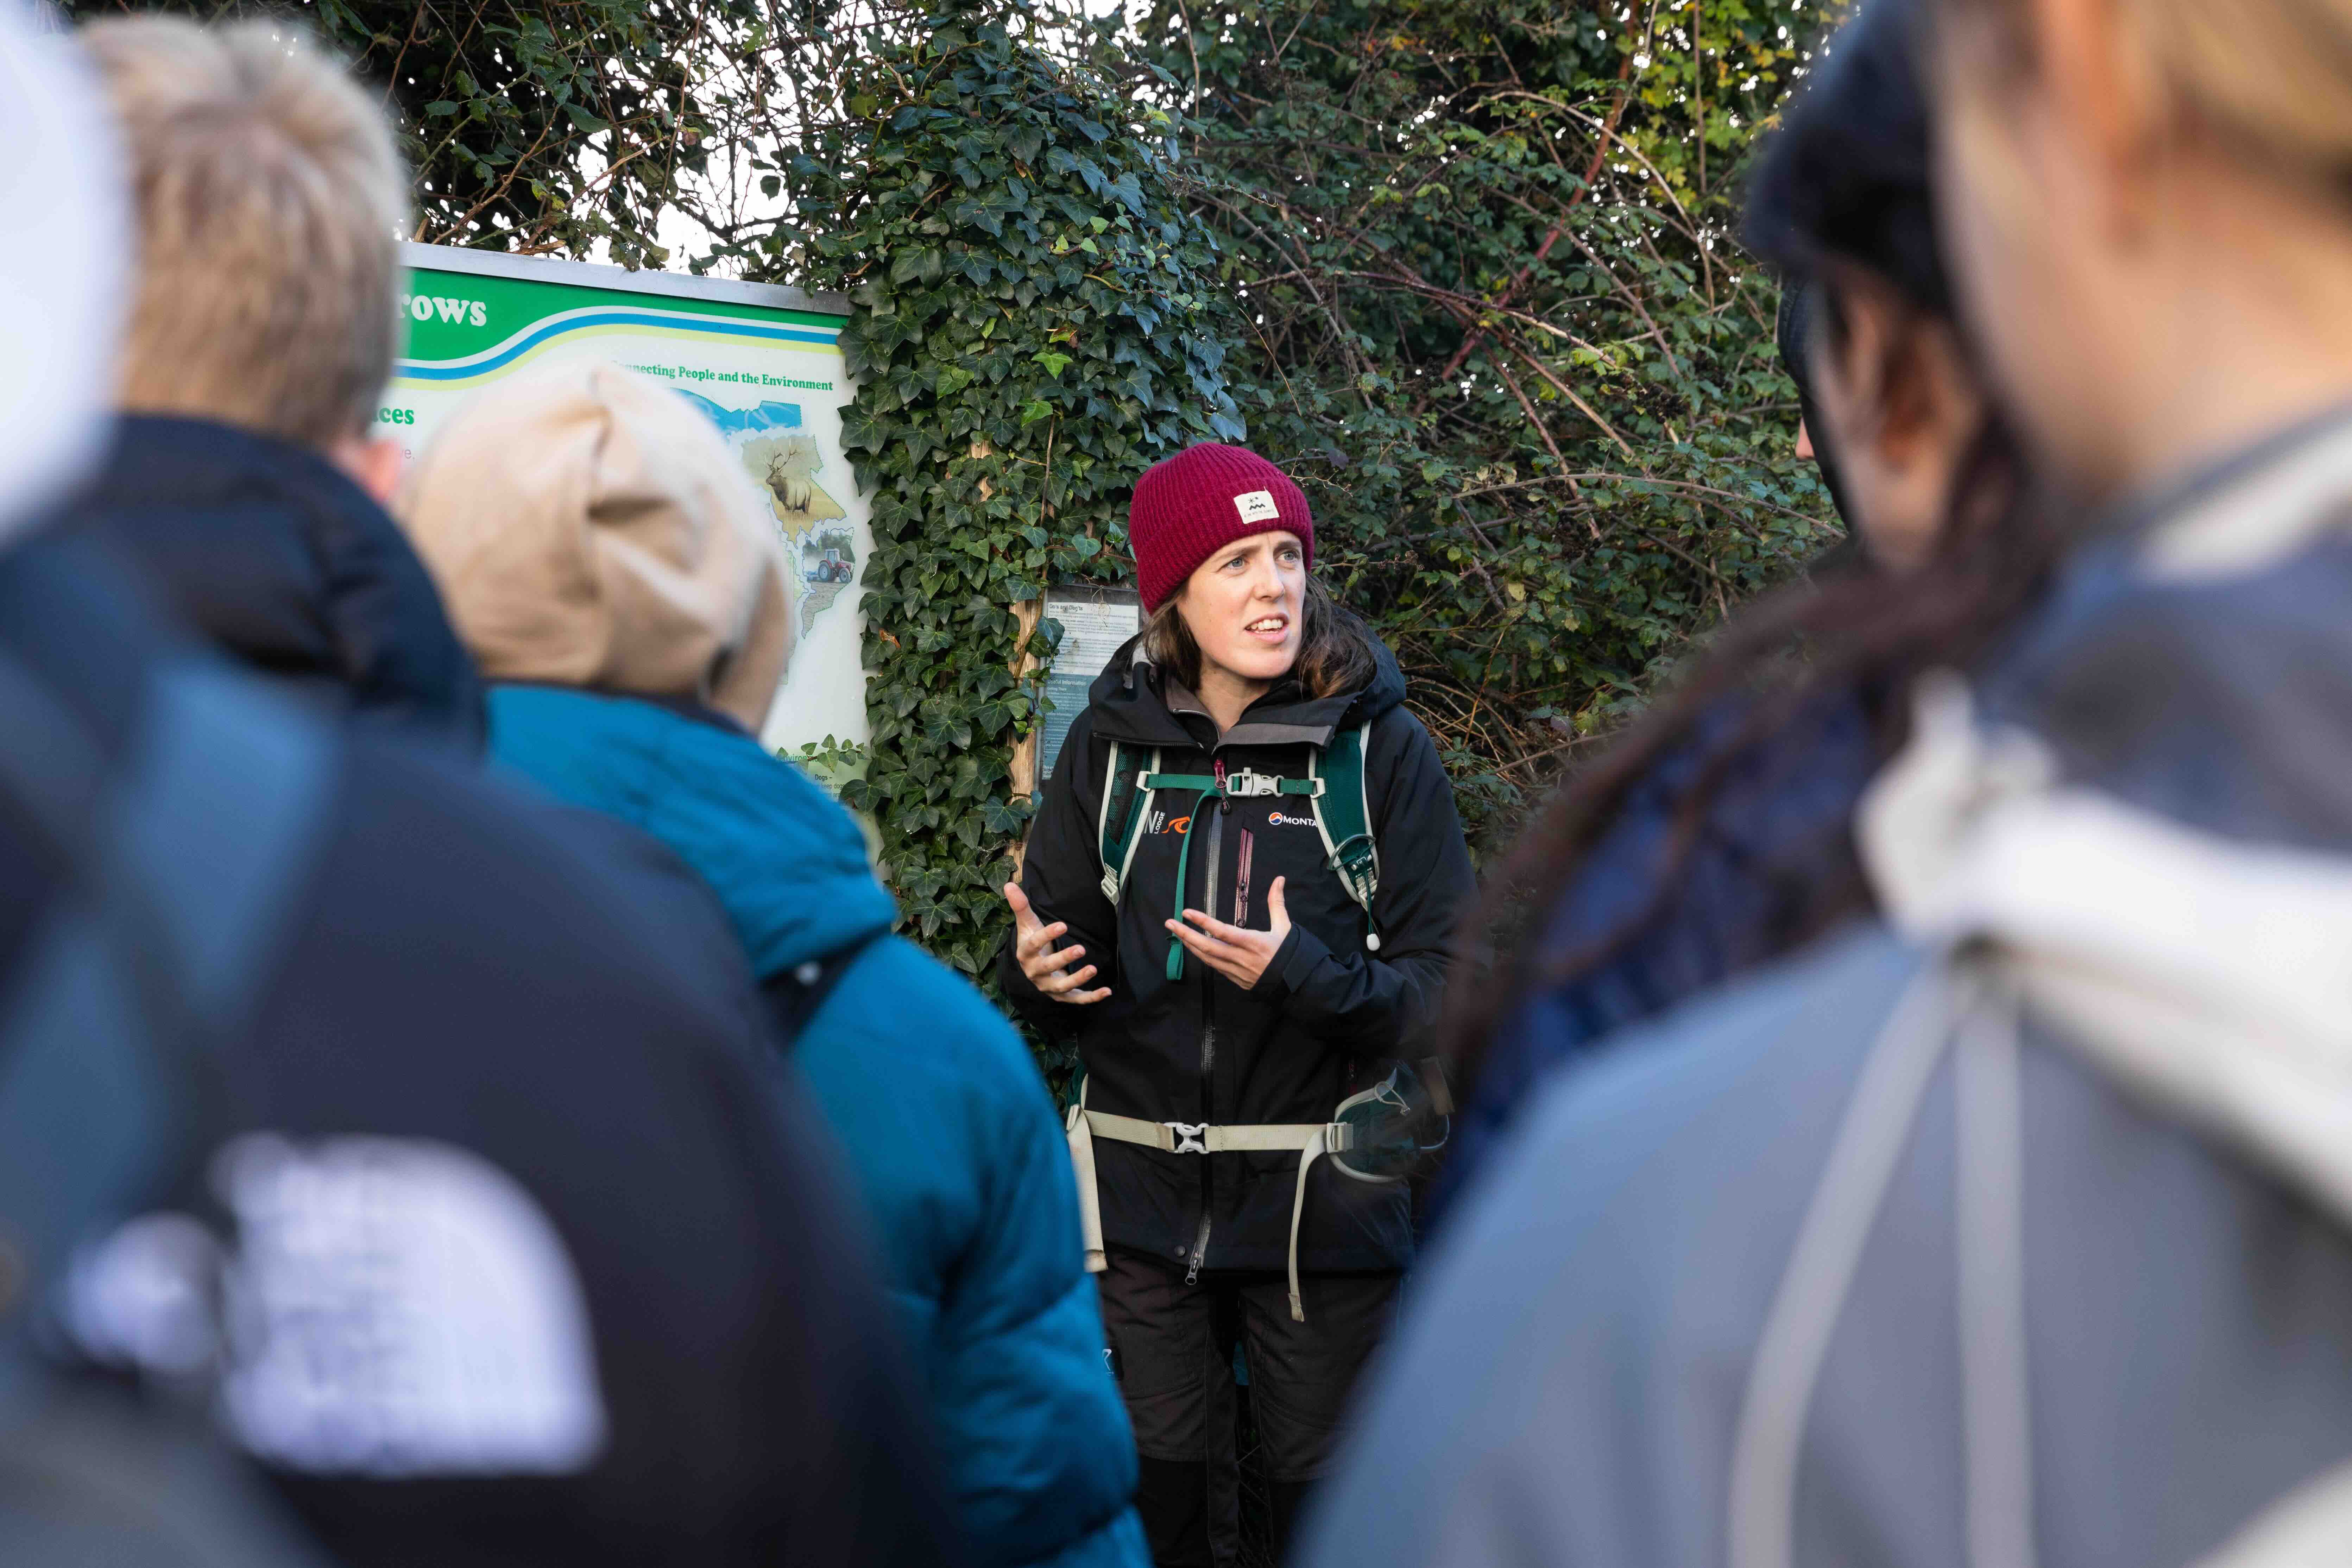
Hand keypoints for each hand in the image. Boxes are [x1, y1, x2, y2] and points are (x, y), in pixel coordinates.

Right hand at [1005, 882, 1110, 1003]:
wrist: (1032, 968)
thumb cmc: (1031, 941)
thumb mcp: (1027, 924)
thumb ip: (1021, 906)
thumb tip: (1009, 884)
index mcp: (1026, 954)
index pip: (1034, 945)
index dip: (1048, 935)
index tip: (1063, 925)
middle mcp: (1035, 972)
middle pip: (1047, 967)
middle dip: (1063, 959)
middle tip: (1080, 949)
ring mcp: (1048, 986)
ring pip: (1062, 986)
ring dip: (1077, 979)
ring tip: (1092, 969)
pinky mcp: (1062, 996)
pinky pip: (1076, 999)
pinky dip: (1091, 997)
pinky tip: (1106, 991)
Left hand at [1167, 876, 1290, 990]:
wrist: (1295, 983)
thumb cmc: (1290, 953)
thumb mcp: (1285, 926)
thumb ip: (1277, 902)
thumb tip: (1279, 879)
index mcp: (1253, 942)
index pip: (1222, 931)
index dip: (1202, 921)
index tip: (1187, 912)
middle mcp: (1242, 958)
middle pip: (1207, 946)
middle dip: (1185, 934)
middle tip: (1170, 923)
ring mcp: (1237, 971)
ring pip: (1207, 958)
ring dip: (1190, 945)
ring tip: (1177, 933)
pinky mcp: (1236, 979)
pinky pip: (1214, 967)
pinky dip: (1202, 956)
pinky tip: (1194, 948)